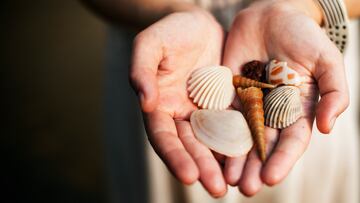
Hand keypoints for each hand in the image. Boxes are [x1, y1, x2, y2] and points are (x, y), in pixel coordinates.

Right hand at [130, 8, 227, 196]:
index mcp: (159, 106)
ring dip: (224, 163)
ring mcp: (205, 112)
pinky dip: (242, 142)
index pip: (163, 137)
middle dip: (203, 167)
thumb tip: (144, 102)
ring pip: (214, 141)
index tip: (189, 175)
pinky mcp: (227, 106)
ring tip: (238, 183)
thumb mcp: (150, 44)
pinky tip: (253, 157)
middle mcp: (182, 115)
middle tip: (218, 189)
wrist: (199, 24)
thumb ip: (141, 70)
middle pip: (191, 146)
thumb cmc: (171, 32)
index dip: (174, 156)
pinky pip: (235, 125)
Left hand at [222, 0, 348, 195]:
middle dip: (255, 168)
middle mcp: (272, 112)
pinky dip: (216, 133)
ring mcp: (249, 104)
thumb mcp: (327, 61)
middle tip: (244, 188)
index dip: (282, 160)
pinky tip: (209, 150)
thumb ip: (333, 92)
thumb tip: (327, 128)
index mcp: (297, 110)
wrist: (271, 16)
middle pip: (264, 145)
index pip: (291, 142)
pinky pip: (221, 116)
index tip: (270, 178)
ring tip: (226, 179)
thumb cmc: (303, 36)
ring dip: (234, 159)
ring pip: (241, 136)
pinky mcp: (229, 94)